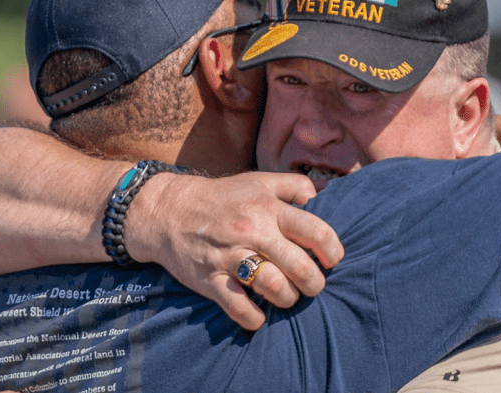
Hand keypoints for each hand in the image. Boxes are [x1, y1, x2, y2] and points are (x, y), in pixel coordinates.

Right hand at [128, 171, 343, 329]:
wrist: (167, 210)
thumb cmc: (222, 198)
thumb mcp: (259, 181)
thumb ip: (295, 185)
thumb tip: (324, 196)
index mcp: (268, 208)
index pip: (317, 232)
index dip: (333, 251)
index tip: (332, 260)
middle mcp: (252, 232)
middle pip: (300, 267)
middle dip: (314, 283)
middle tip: (311, 285)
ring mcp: (229, 257)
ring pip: (274, 287)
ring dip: (287, 298)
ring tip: (286, 296)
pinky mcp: (208, 279)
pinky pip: (237, 307)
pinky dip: (253, 318)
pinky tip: (258, 316)